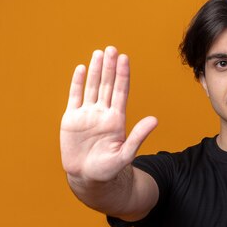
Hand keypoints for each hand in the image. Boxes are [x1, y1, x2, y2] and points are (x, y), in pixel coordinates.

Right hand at [60, 46, 156, 182]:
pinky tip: (82, 69)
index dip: (122, 75)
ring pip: (92, 87)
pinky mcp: (71, 119)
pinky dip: (78, 83)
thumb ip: (138, 137)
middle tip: (112, 49)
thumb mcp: (125, 154)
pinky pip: (75, 97)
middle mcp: (103, 113)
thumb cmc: (108, 170)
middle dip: (110, 67)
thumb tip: (155, 120)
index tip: (125, 59)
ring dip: (96, 70)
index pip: (120, 92)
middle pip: (107, 85)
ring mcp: (87, 115)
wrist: (87, 178)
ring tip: (100, 53)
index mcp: (116, 120)